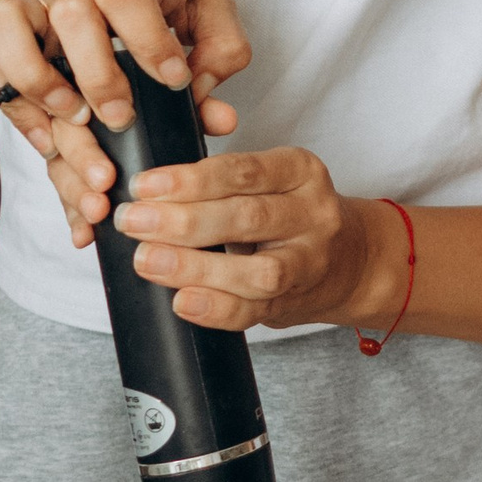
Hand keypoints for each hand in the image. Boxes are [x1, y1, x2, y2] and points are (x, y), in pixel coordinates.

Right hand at [0, 0, 249, 236]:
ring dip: (40, 88)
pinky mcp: (12, 44)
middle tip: (122, 119)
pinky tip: (50, 146)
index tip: (175, 80)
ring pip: (13, 37)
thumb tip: (210, 110)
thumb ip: (222, 52)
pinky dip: (15, 109)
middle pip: (71, 17)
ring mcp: (38, 18)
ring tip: (76, 124)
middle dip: (97, 76)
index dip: (150, 41)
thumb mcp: (208, 6)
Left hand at [103, 147, 383, 334]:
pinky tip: (182, 301)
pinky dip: (215, 308)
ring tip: (147, 260)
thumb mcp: (271, 180)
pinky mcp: (295, 302)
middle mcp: (313, 215)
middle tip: (132, 221)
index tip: (144, 185)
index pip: (243, 171)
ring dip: (195, 267)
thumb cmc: (289, 214)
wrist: (349, 260)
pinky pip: (254, 311)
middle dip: (182, 220)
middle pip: (247, 217)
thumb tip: (147, 193)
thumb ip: (220, 182)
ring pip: (257, 270)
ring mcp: (309, 262)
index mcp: (301, 172)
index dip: (190, 179)